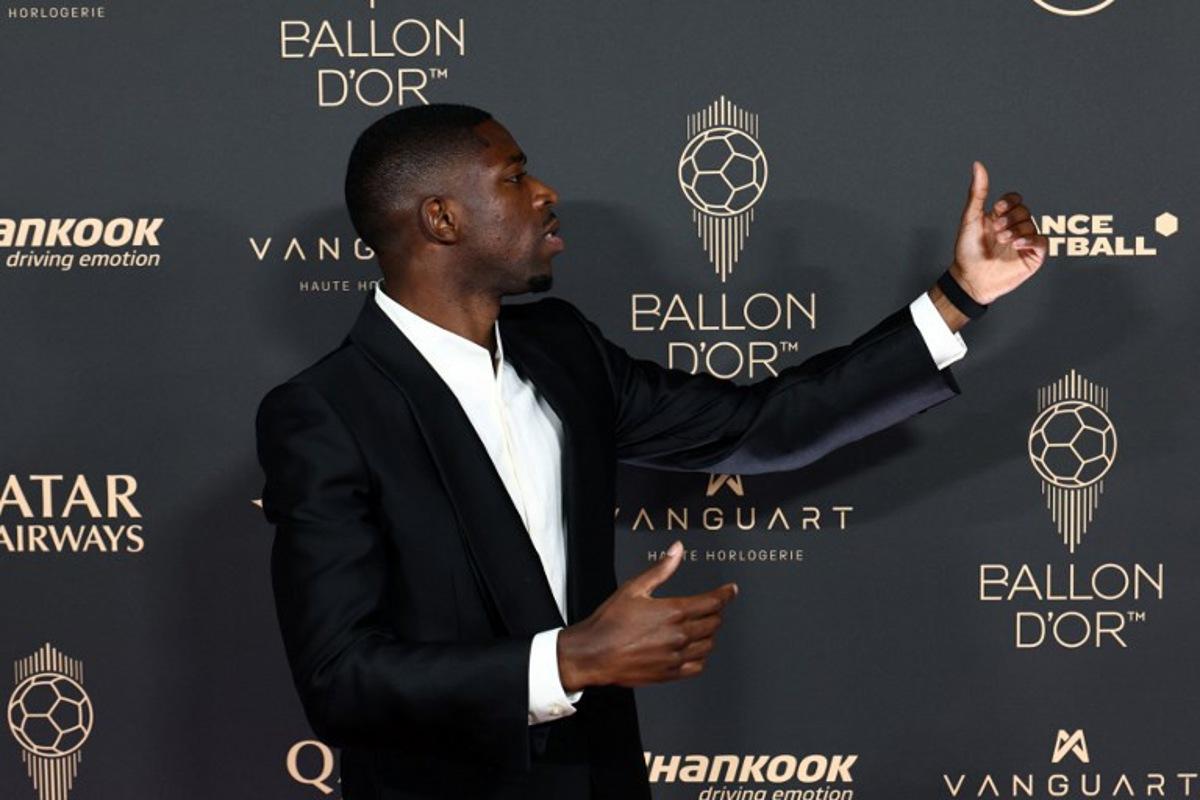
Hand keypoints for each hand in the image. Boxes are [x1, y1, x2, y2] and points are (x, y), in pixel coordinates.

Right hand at [556, 541, 737, 690]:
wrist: (594, 653)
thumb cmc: (609, 622)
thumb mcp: (634, 587)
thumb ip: (661, 569)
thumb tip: (677, 550)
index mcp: (673, 611)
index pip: (712, 602)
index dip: (725, 594)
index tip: (731, 590)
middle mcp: (679, 635)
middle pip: (713, 623)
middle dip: (716, 612)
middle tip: (712, 607)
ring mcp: (676, 656)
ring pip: (708, 645)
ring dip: (709, 634)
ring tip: (703, 627)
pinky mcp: (669, 673)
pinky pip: (697, 666)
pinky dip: (700, 657)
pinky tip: (693, 650)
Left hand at [949, 161, 1049, 305]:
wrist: (969, 278)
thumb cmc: (967, 251)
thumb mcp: (971, 218)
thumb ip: (978, 192)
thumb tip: (977, 164)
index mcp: (1000, 217)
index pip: (1014, 199)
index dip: (1008, 201)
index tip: (996, 210)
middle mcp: (1014, 228)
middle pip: (1024, 210)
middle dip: (1010, 218)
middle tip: (996, 231)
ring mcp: (1024, 242)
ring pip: (1031, 224)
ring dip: (1016, 230)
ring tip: (1002, 241)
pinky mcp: (1033, 256)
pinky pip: (1042, 241)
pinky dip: (1031, 239)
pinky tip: (1017, 244)